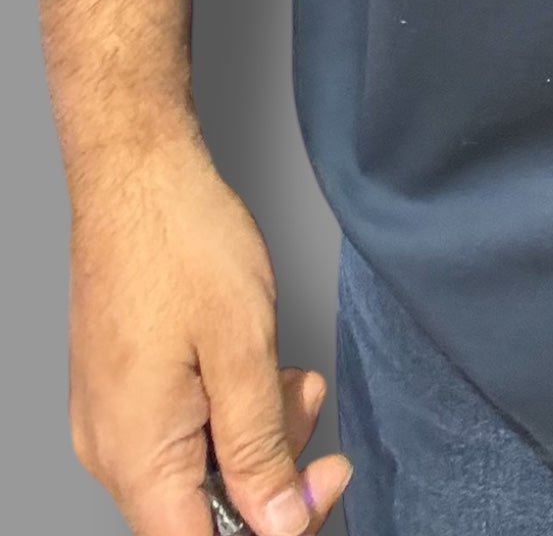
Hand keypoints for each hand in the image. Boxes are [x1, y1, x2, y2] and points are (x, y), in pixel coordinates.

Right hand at [67, 125, 353, 535]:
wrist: (136, 174)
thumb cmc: (180, 241)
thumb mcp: (243, 348)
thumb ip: (259, 446)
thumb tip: (278, 523)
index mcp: (135, 453)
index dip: (268, 530)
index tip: (318, 492)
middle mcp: (112, 448)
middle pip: (198, 510)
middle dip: (269, 473)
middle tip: (313, 414)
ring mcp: (112, 418)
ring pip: (193, 464)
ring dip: (254, 432)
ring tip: (292, 376)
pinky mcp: (121, 388)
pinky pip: (178, 427)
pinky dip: (226, 407)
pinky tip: (257, 366)